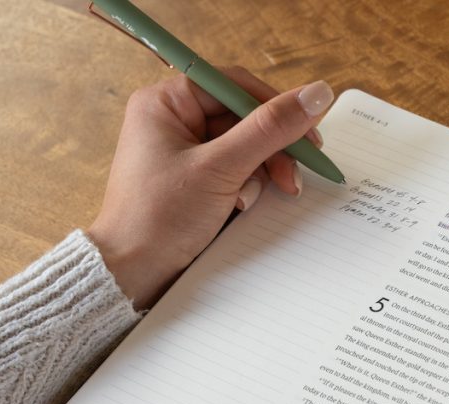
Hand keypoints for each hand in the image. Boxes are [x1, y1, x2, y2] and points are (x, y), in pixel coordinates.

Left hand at [87, 69, 334, 309]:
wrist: (132, 272)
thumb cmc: (159, 216)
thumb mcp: (221, 168)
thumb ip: (270, 129)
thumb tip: (316, 94)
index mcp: (167, 103)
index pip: (236, 86)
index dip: (276, 107)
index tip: (308, 133)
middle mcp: (174, 121)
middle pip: (245, 119)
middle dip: (271, 150)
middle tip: (293, 177)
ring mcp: (184, 152)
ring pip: (245, 148)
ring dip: (260, 173)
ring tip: (253, 200)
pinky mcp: (194, 180)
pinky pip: (236, 171)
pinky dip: (247, 188)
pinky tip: (240, 207)